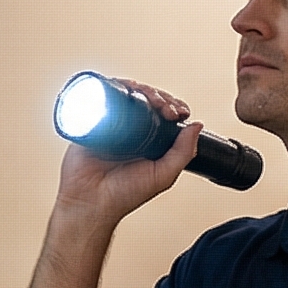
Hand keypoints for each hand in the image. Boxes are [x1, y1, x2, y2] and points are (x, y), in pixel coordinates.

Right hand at [53, 78, 199, 224]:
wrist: (90, 201)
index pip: (163, 113)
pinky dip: (113, 87)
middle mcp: (129, 130)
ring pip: (126, 94)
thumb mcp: (163, 176)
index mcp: (147, 141)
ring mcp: (110, 124)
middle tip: (166, 108)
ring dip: (141, 89)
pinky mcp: (91, 121)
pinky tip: (125, 91)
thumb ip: (183, 153)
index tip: (179, 111)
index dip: (173, 105)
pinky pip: (101, 97)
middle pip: (146, 99)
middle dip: (160, 96)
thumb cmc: (122, 195)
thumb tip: (197, 126)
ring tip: (150, 99)